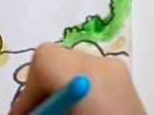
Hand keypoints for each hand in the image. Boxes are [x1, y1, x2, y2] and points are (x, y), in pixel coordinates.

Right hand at [7, 42, 144, 114]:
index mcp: (89, 78)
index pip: (45, 58)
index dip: (28, 91)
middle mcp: (106, 65)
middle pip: (58, 61)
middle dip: (42, 92)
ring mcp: (119, 71)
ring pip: (73, 69)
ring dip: (59, 93)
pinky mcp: (125, 81)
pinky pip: (90, 77)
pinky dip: (77, 95)